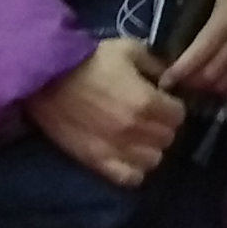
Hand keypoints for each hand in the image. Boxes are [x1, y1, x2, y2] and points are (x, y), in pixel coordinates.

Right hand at [26, 38, 187, 185]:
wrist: (47, 78)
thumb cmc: (90, 60)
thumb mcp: (129, 48)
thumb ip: (156, 64)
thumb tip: (169, 79)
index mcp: (147, 101)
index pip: (179, 115)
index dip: (173, 106)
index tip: (163, 101)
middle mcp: (135, 130)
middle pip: (167, 138)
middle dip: (162, 126)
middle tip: (150, 117)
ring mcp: (117, 149)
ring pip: (153, 160)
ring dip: (149, 148)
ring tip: (138, 137)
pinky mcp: (97, 162)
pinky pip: (130, 178)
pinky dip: (134, 169)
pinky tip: (127, 155)